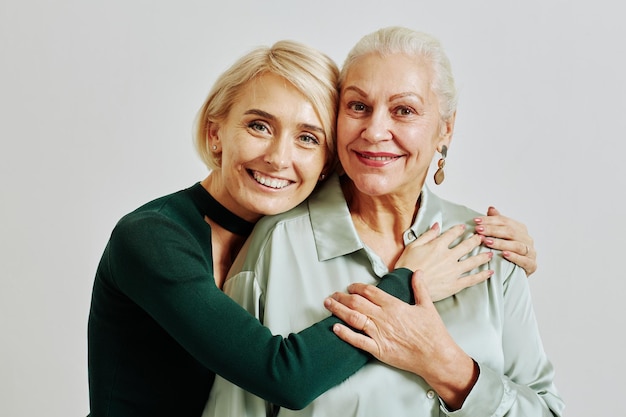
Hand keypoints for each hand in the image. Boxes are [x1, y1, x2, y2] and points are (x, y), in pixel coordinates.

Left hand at [324, 271, 477, 409]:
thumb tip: (417, 273)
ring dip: (338, 310)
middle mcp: (383, 318)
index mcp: (394, 305)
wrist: (436, 356)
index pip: (369, 291)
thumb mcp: (427, 306)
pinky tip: (335, 328)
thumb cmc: (432, 333)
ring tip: (328, 305)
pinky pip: (358, 341)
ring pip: (354, 318)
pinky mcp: (378, 349)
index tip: (350, 286)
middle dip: (342, 297)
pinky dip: (345, 334)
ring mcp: (379, 334)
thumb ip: (420, 288)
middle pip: (357, 303)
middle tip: (332, 295)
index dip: (357, 287)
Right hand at [394, 223, 492, 300]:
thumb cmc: (406, 266)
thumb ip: (427, 235)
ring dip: (483, 256)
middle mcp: (448, 256)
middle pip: (467, 246)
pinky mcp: (455, 284)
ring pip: (473, 261)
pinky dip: (482, 275)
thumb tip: (436, 225)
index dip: (460, 229)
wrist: (405, 285)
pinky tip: (490, 272)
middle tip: (482, 238)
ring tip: (490, 253)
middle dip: (476, 240)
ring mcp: (454, 271)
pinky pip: (472, 279)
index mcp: (438, 246)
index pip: (453, 234)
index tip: (464, 227)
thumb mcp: (413, 246)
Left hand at [474, 207, 535, 275]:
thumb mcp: (500, 237)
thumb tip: (491, 208)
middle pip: (510, 231)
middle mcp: (527, 238)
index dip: (490, 220)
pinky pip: (524, 260)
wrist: (515, 273)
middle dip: (492, 230)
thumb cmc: (506, 252)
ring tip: (487, 242)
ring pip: (516, 245)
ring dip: (501, 243)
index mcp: (520, 229)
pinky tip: (504, 255)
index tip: (476, 221)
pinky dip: (514, 257)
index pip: (504, 221)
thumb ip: (497, 223)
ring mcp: (531, 252)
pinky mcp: (532, 265)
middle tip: (479, 230)